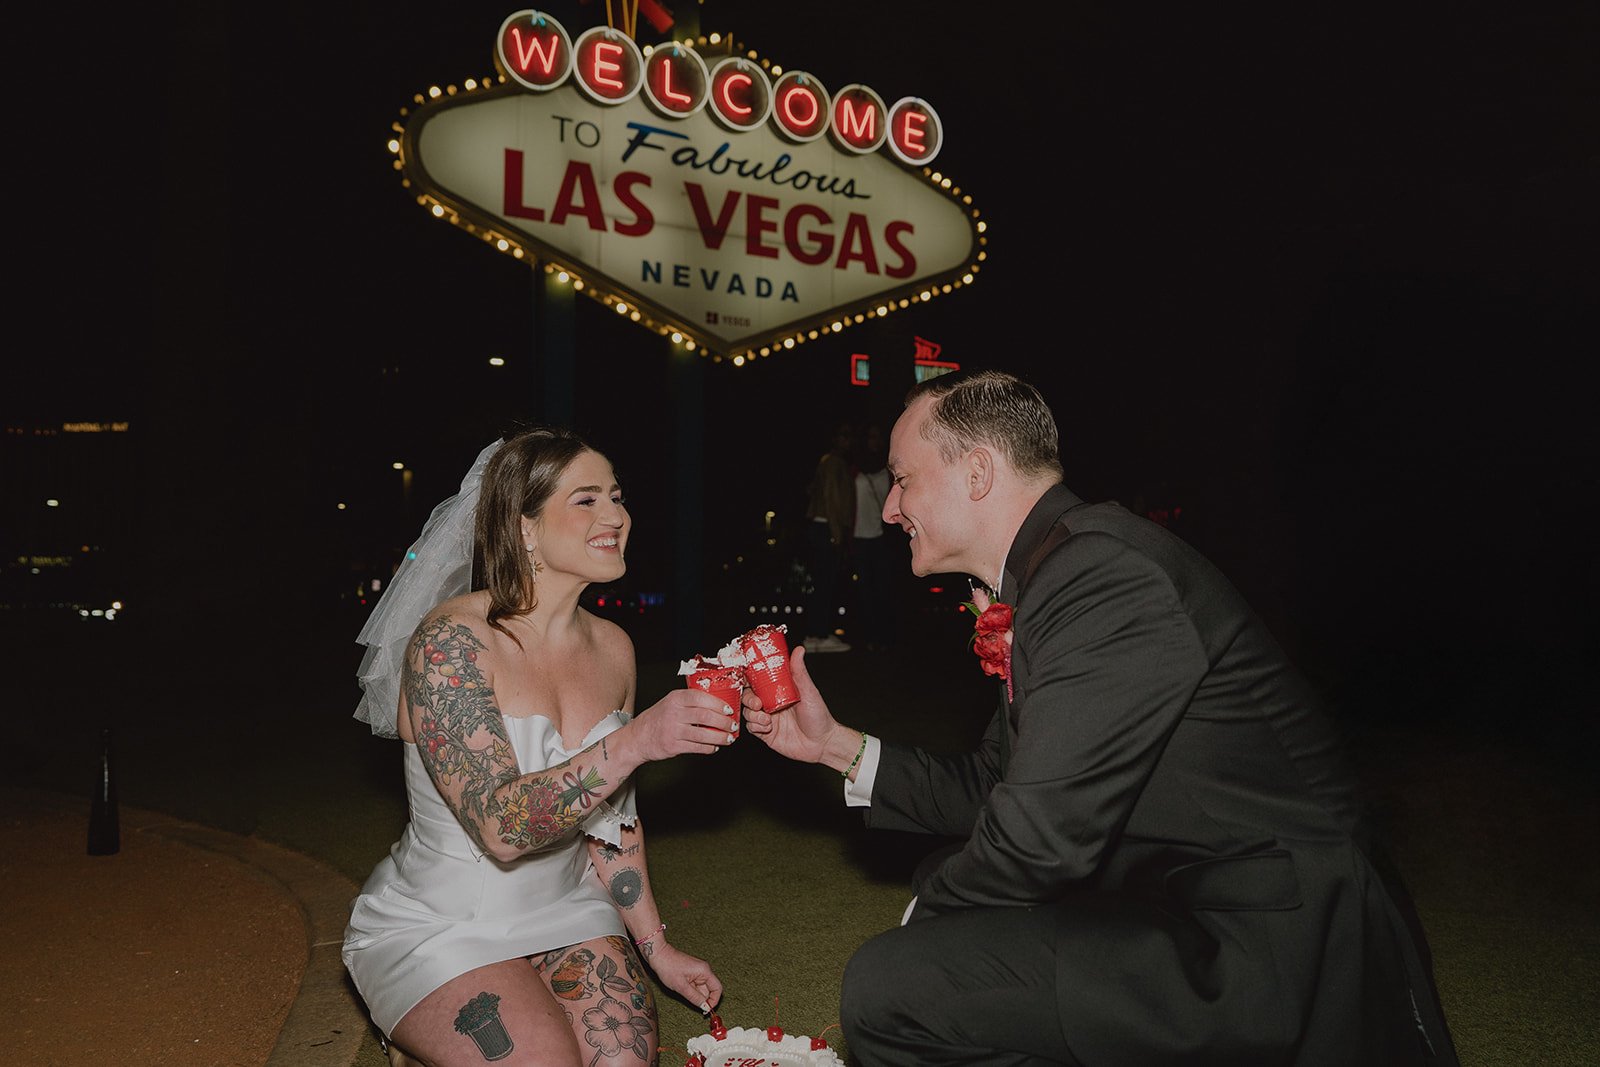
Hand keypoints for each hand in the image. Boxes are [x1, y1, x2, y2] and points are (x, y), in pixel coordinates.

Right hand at [626, 688, 738, 764]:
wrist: (638, 737)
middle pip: (705, 716)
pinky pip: (696, 748)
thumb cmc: (659, 718)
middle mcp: (673, 713)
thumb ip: (691, 700)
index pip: (701, 697)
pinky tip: (714, 747)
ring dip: (720, 737)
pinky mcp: (673, 746)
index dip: (718, 704)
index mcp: (675, 698)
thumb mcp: (671, 702)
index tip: (730, 710)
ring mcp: (672, 730)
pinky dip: (709, 748)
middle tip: (733, 726)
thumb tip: (719, 703)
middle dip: (724, 722)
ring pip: (703, 734)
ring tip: (729, 738)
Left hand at [645, 941, 722, 1012]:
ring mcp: (698, 971)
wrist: (659, 955)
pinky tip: (683, 990)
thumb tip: (705, 1007)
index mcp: (704, 971)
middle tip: (694, 1006)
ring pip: (702, 988)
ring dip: (696, 995)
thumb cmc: (668, 967)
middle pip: (710, 989)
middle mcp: (704, 970)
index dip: (714, 1001)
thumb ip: (695, 997)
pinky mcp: (693, 973)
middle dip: (703, 999)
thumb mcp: (681, 986)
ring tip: (684, 993)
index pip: (717, 988)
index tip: (707, 1010)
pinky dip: (692, 991)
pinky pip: (696, 985)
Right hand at [740, 645, 842, 763]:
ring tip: (767, 719)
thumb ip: (799, 672)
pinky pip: (751, 727)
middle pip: (748, 696)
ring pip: (748, 712)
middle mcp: (771, 703)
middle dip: (748, 699)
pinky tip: (768, 728)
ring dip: (753, 715)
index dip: (749, 679)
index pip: (758, 681)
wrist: (821, 743)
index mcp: (779, 691)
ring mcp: (768, 718)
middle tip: (758, 704)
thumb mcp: (808, 691)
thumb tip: (798, 650)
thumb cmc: (819, 716)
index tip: (746, 678)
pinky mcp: (765, 733)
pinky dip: (756, 726)